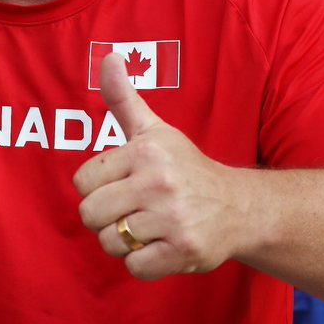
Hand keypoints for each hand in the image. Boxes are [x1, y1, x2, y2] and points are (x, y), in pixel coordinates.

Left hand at [72, 53, 246, 279]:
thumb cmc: (185, 168)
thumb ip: (124, 98)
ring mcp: (173, 218)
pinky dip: (143, 263)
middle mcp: (159, 182)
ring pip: (110, 242)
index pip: (83, 181)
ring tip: (147, 228)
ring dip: (123, 242)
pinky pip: (135, 267)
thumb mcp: (154, 131)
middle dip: (105, 218)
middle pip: (90, 214)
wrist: (240, 208)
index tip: (122, 185)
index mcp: (145, 152)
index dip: (97, 188)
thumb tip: (109, 56)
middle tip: (131, 211)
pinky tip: (160, 247)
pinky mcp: (185, 250)